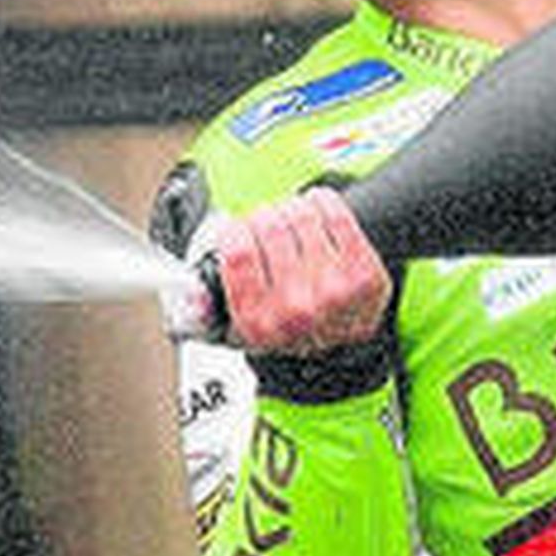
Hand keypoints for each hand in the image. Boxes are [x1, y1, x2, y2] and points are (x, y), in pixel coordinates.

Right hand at [211, 186, 392, 354]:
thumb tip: (189, 292)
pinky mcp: (365, 274)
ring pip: (301, 214)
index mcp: (258, 322)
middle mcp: (297, 310)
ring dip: (293, 208)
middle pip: (270, 225)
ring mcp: (335, 292)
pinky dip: (322, 203)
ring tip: (294, 223)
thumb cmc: (284, 330)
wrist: (337, 352)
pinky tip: (318, 214)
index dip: (234, 230)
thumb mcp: (231, 331)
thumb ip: (200, 311)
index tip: (236, 230)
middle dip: (264, 218)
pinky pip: (335, 213)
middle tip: (268, 228)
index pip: (238, 252)